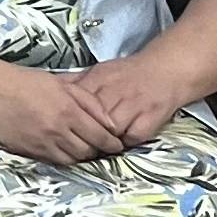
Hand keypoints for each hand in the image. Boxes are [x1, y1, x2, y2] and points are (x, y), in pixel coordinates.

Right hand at [0, 62, 130, 168]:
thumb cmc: (26, 82)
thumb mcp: (62, 83)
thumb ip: (89, 102)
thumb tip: (111, 123)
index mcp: (69, 111)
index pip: (101, 137)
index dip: (112, 143)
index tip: (116, 144)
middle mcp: (58, 130)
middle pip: (89, 152)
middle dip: (98, 150)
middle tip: (100, 146)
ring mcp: (42, 143)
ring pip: (73, 160)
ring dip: (81, 155)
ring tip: (82, 147)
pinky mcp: (29, 151)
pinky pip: (55, 161)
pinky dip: (64, 157)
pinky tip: (63, 148)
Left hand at [62, 52, 193, 150]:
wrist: (166, 70)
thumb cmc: (128, 74)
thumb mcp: (100, 71)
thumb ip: (76, 81)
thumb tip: (50, 88)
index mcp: (99, 79)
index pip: (77, 101)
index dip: (69, 116)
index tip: (62, 126)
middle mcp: (116, 92)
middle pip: (92, 118)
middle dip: (84, 132)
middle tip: (77, 142)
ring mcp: (134, 106)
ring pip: (111, 130)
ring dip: (104, 140)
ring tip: (97, 145)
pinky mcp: (150, 119)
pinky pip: (132, 138)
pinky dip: (125, 142)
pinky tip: (120, 143)